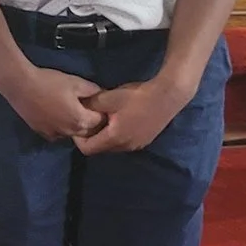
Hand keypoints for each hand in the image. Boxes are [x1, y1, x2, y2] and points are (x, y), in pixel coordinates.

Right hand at [0, 56, 104, 141]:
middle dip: (90, 122)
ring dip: (75, 126)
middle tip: (86, 107)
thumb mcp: (76, 82)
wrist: (20, 85)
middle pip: (88, 132)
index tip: (98, 104)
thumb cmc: (49, 82)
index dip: (101, 112)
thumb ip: (93, 90)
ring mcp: (54, 134)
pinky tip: (56, 115)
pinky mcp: (41, 133)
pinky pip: (57, 134)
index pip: (100, 121)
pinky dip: (60, 127)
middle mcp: (69, 132)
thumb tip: (102, 95)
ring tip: (70, 110)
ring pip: (72, 134)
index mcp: (80, 120)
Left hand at [74, 70, 198, 154]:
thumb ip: (91, 105)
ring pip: (113, 146)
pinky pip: (124, 142)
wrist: (168, 96)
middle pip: (100, 149)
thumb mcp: (109, 98)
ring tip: (103, 118)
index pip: (88, 149)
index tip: (77, 124)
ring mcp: (137, 145)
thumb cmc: (137, 97)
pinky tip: (118, 119)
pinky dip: (116, 135)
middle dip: (91, 137)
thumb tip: (77, 108)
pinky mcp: (145, 141)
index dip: (78, 139)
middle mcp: (126, 147)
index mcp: (115, 139)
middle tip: (88, 120)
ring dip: (105, 136)